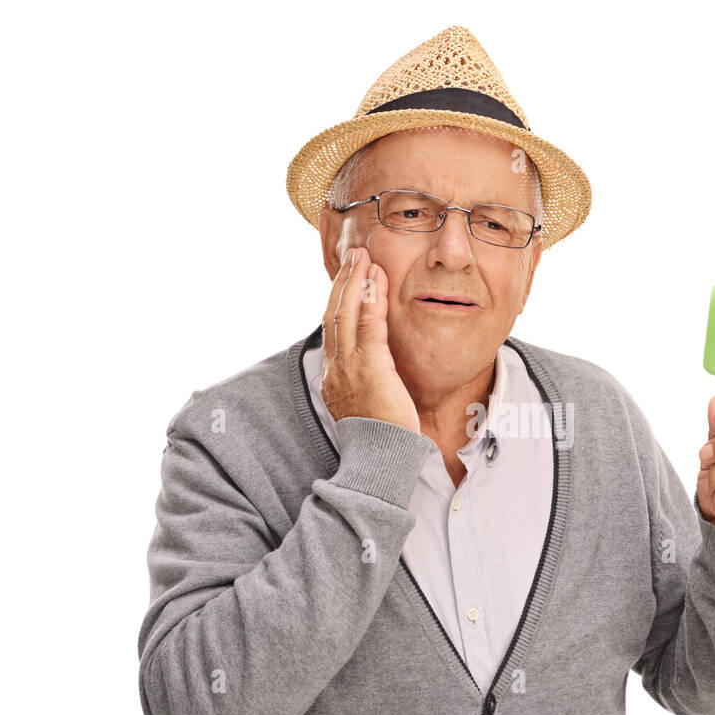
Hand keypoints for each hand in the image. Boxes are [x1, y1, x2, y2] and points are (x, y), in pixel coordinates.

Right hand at [320, 247, 419, 433]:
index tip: (348, 279)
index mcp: (333, 377)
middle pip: (334, 314)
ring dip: (355, 281)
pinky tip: (375, 280)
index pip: (332, 329)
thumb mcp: (368, 405)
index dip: (339, 300)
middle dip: (343, 282)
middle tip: (353, 256)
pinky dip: (370, 298)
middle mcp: (336, 368)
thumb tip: (377, 369)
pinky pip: (369, 324)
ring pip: (346, 313)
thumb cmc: (381, 438)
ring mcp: (349, 367)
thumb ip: (368, 382)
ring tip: (364, 258)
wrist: (381, 459)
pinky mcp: (370, 367)